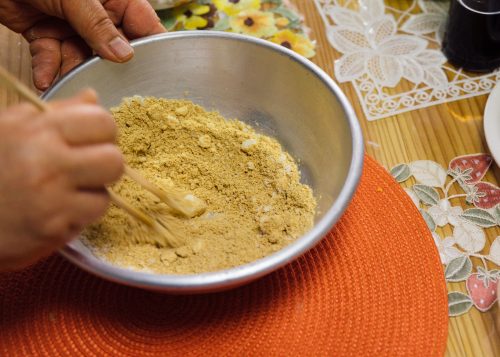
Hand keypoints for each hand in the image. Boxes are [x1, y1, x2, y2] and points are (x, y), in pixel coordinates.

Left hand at [0, 0, 164, 89]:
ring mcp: (72, 24)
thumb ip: (98, 25)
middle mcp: (97, 12)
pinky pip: (54, 56)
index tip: (154, 72)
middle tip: (101, 82)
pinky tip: (44, 77)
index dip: (149, 49)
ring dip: (70, 70)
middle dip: (102, 66)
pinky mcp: (47, 33)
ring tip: (63, 81)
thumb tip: (124, 54)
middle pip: (110, 48)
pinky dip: (48, 67)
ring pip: (80, 57)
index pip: (142, 25)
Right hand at [0, 90, 123, 270]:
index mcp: (36, 128)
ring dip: (93, 193)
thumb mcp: (13, 126)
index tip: (93, 140)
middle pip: (114, 160)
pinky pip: (90, 217)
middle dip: (106, 163)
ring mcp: (49, 197)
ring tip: (68, 191)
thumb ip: (58, 111)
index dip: (104, 131)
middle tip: (87, 168)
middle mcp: (44, 160)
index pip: (102, 121)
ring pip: (106, 193)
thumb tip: (93, 98)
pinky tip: (59, 210)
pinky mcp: (52, 228)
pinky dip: (80, 214)